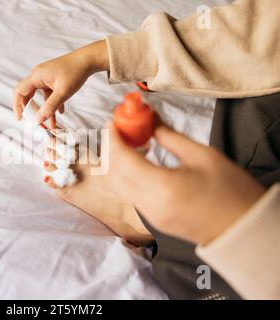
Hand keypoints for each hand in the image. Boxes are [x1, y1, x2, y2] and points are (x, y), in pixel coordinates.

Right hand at [13, 40, 108, 122]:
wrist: (88, 59)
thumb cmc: (75, 71)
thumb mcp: (63, 92)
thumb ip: (50, 106)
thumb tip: (39, 120)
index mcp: (36, 76)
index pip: (19, 92)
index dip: (17, 106)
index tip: (20, 119)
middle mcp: (38, 76)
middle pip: (28, 95)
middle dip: (31, 110)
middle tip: (36, 122)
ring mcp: (45, 77)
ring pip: (40, 97)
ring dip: (44, 109)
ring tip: (51, 124)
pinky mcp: (53, 79)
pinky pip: (49, 94)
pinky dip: (52, 103)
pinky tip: (60, 112)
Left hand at [106, 123, 265, 244]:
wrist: (245, 228)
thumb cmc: (231, 190)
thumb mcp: (202, 155)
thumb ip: (170, 138)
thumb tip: (150, 122)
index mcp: (162, 187)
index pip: (122, 160)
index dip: (113, 139)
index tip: (110, 123)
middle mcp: (150, 204)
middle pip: (114, 174)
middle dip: (110, 150)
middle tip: (118, 130)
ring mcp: (150, 216)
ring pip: (119, 186)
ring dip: (117, 164)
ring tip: (129, 143)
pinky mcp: (155, 221)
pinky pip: (131, 195)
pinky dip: (128, 177)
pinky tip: (140, 162)